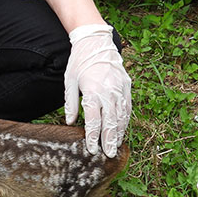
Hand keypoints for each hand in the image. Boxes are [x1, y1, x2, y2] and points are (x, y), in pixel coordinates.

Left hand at [63, 24, 131, 157]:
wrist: (96, 41)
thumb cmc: (79, 61)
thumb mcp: (69, 81)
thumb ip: (70, 103)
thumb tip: (70, 122)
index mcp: (92, 91)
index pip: (94, 120)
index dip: (93, 137)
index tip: (92, 149)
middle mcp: (108, 91)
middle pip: (110, 121)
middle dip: (109, 140)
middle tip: (109, 155)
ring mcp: (119, 88)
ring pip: (122, 115)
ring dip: (119, 132)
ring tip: (116, 145)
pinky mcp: (126, 85)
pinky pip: (127, 106)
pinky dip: (126, 119)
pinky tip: (123, 129)